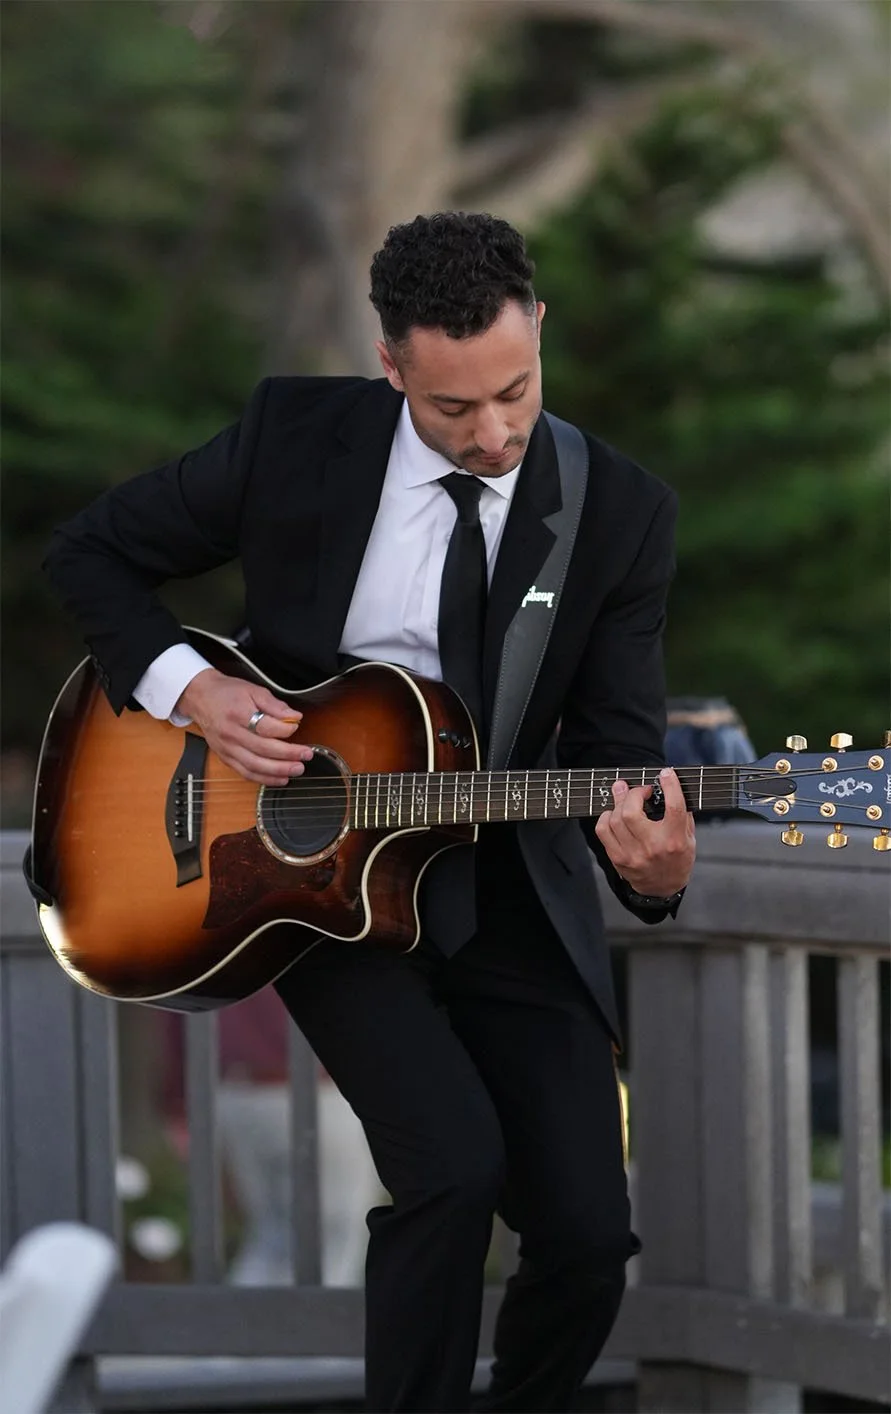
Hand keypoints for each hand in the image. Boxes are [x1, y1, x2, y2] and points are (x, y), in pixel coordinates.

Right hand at [176, 669, 312, 785]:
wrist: (201, 698)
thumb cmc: (227, 693)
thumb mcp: (253, 689)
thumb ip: (275, 705)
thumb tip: (294, 717)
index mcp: (237, 714)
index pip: (265, 727)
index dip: (285, 729)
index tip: (296, 726)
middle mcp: (230, 734)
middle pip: (262, 750)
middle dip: (288, 755)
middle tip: (306, 755)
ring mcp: (227, 748)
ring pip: (254, 766)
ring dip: (278, 771)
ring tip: (297, 769)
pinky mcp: (225, 758)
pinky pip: (246, 773)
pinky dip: (264, 779)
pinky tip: (280, 778)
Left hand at [594, 767, 694, 897]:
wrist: (662, 890)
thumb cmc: (677, 862)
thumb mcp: (690, 839)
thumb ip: (683, 815)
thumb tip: (672, 789)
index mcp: (675, 841)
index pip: (674, 807)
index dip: (670, 786)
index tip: (666, 774)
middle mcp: (652, 847)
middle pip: (632, 810)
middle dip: (633, 792)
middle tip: (639, 789)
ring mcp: (632, 854)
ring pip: (615, 819)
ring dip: (619, 802)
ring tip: (625, 796)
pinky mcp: (618, 858)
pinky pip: (603, 830)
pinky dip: (606, 817)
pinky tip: (614, 815)